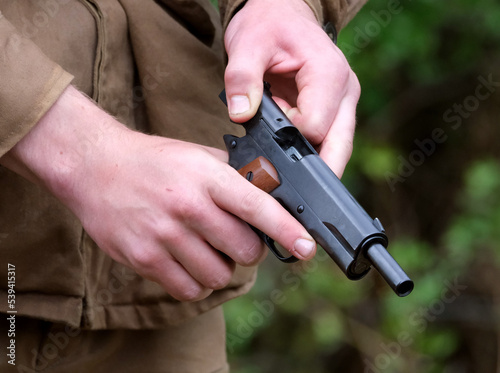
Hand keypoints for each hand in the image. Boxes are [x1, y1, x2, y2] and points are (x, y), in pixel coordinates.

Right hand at [0, 86, 316, 301]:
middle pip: (245, 251)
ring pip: (219, 275)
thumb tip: (273, 195)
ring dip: (220, 267)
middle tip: (233, 238)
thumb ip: (235, 176)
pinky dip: (196, 282)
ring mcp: (164, 235)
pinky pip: (189, 289)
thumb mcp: (198, 156)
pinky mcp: (143, 258)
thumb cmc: (154, 162)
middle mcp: (188, 206)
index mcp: (207, 177)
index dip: (287, 230)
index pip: (257, 207)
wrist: (95, 166)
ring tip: (204, 248)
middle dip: (247, 250)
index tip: (306, 248)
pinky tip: (186, 262)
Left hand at [224, 0, 360, 176]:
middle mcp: (345, 91)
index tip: (266, 126)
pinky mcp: (336, 110)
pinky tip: (289, 140)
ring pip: (337, 148)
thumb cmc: (267, 25)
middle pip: (338, 147)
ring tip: (283, 145)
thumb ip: (242, 79)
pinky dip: (308, 149)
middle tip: (282, 177)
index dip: (287, 137)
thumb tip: (241, 115)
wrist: (281, 13)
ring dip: (309, 157)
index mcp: (329, 74)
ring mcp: (343, 103)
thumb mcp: (247, 45)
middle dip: (312, 167)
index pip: (315, 128)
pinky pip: (328, 141)